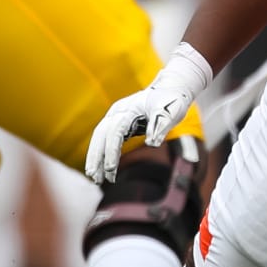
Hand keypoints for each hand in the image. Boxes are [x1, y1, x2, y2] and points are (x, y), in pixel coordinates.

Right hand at [84, 44, 212, 181]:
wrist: (172, 88)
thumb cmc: (172, 100)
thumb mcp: (171, 112)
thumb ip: (161, 125)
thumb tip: (152, 143)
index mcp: (128, 109)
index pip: (115, 132)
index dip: (111, 151)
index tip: (111, 169)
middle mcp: (118, 112)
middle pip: (100, 136)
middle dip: (96, 157)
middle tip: (94, 178)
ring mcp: (116, 117)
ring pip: (100, 138)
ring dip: (96, 158)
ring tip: (95, 178)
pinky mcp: (119, 123)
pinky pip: (107, 139)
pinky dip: (104, 153)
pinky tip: (104, 169)